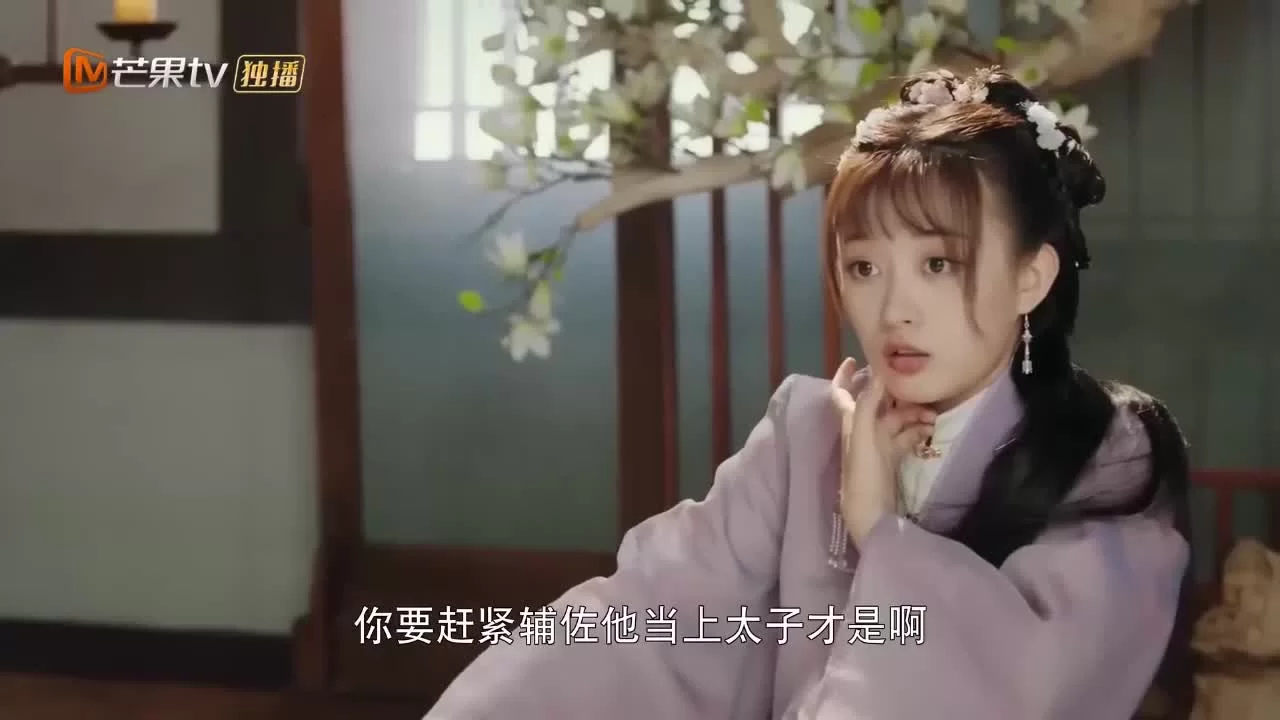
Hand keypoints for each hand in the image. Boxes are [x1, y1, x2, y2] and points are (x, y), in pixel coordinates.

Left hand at [829, 358, 935, 542]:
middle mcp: (862, 431)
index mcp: (850, 423)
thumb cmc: (863, 478)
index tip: (855, 359)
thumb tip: (879, 374)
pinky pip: (905, 437)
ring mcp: (877, 445)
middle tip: (922, 389)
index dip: (844, 376)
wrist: (872, 516)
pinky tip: (931, 431)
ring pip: (896, 419)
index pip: (841, 393)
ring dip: (914, 414)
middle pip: (879, 404)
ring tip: (934, 416)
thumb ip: (867, 407)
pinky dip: (917, 431)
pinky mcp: (891, 459)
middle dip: (899, 395)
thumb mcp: (863, 440)